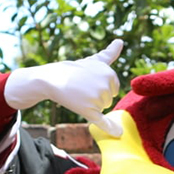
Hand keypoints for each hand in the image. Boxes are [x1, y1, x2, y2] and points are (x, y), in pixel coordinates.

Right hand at [3, 39, 123, 137]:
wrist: (52, 78)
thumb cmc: (74, 70)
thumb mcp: (93, 61)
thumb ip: (109, 54)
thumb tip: (121, 41)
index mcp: (110, 74)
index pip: (113, 89)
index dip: (100, 87)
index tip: (89, 82)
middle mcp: (106, 85)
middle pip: (108, 99)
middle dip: (97, 96)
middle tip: (82, 88)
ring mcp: (98, 99)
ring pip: (102, 109)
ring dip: (92, 104)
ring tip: (78, 94)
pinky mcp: (89, 111)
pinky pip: (103, 122)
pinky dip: (111, 129)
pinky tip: (118, 133)